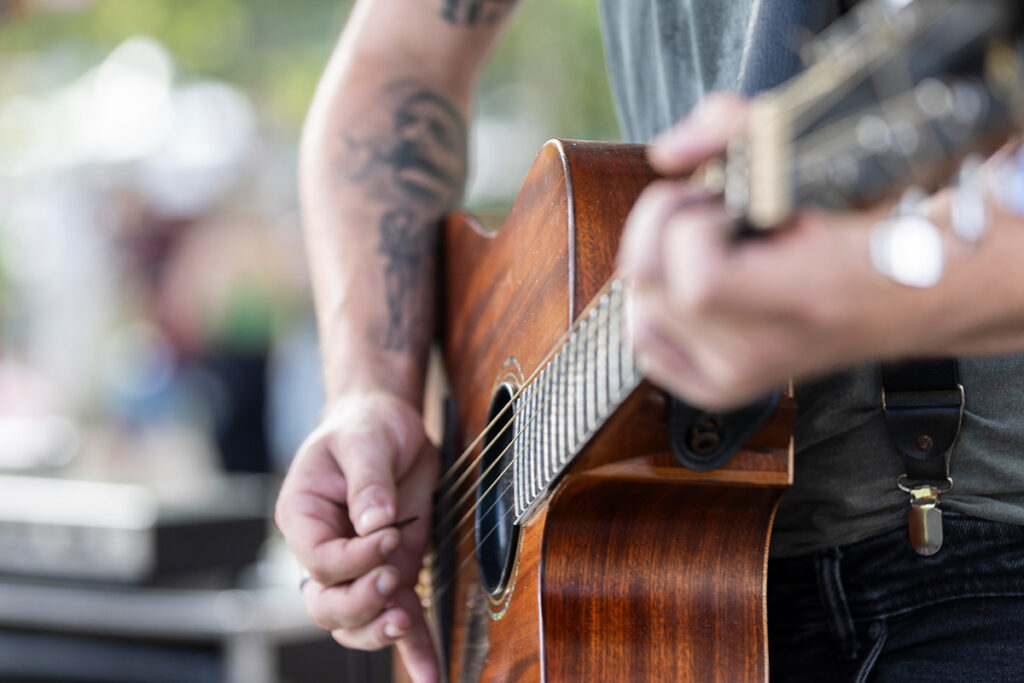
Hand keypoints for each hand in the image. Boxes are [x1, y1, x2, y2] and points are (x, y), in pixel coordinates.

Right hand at [275, 392, 439, 682]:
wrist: (388, 425)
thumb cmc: (364, 427)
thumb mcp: (365, 441)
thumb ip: (368, 482)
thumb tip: (375, 522)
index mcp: (303, 518)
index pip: (319, 558)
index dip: (353, 558)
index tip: (388, 535)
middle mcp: (324, 552)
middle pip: (327, 604)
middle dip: (360, 602)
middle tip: (391, 579)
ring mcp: (358, 569)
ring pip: (354, 623)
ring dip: (380, 631)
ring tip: (406, 625)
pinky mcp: (392, 573)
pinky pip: (397, 617)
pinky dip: (414, 648)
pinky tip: (430, 673)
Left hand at [619, 93, 914, 409]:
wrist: (904, 297)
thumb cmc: (858, 224)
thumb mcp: (805, 153)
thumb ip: (730, 126)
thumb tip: (667, 153)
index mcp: (801, 300)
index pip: (697, 276)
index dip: (692, 225)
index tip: (725, 204)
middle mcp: (764, 352)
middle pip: (649, 284)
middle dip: (662, 228)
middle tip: (705, 214)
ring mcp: (736, 378)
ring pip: (637, 310)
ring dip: (657, 265)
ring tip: (703, 249)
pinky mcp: (717, 390)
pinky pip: (645, 343)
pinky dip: (652, 308)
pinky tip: (685, 286)